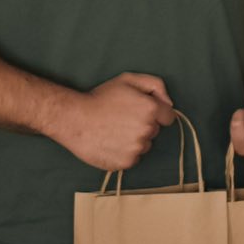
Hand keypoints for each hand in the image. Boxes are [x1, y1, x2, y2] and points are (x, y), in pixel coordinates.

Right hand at [51, 73, 175, 171]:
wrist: (74, 119)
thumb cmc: (100, 98)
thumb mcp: (128, 80)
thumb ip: (155, 85)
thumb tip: (169, 104)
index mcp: (150, 109)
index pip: (168, 117)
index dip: (156, 113)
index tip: (141, 112)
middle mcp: (147, 130)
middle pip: (154, 131)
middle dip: (143, 125)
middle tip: (122, 119)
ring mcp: (136, 148)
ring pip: (144, 145)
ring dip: (134, 140)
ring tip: (114, 130)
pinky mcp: (125, 163)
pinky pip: (133, 158)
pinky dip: (124, 152)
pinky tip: (110, 142)